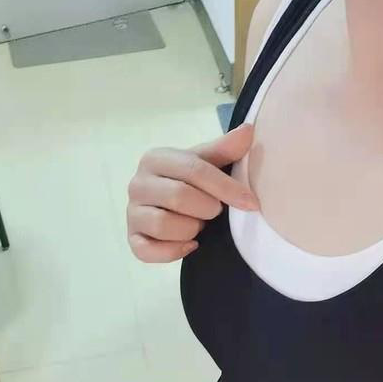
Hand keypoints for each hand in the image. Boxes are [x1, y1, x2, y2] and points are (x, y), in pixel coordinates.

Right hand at [127, 122, 257, 262]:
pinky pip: (148, 251)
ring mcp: (132, 213)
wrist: (169, 204)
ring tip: (197, 224)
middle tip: (214, 211)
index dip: (225, 187)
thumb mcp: (206, 162)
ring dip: (191, 229)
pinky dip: (174, 251)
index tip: (250, 202)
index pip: (194, 169)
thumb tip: (248, 130)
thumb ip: (225, 149)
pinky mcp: (132, 239)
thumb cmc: (190, 181)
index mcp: (155, 158)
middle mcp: (138, 184)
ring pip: (164, 225)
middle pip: (178, 197)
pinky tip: (191, 245)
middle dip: (206, 209)